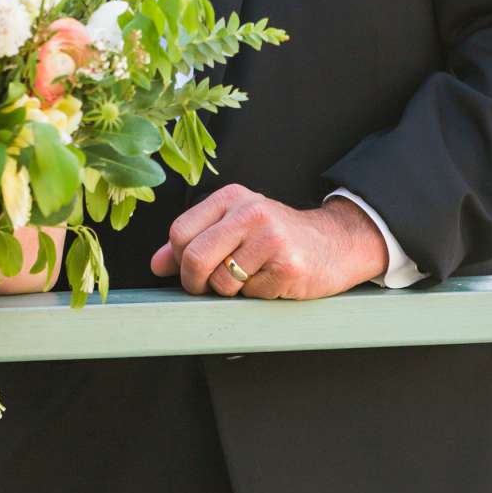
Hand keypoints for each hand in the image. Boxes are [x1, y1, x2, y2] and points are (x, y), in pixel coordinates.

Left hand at [149, 190, 389, 298]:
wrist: (334, 243)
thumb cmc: (276, 237)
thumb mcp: (233, 228)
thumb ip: (193, 242)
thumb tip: (156, 264)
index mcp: (231, 197)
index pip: (180, 232)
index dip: (179, 260)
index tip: (192, 270)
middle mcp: (250, 211)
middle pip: (195, 257)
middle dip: (195, 283)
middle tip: (209, 287)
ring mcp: (271, 238)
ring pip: (221, 282)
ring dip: (231, 291)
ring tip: (251, 276)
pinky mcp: (288, 265)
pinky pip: (250, 294)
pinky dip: (256, 295)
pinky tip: (273, 279)